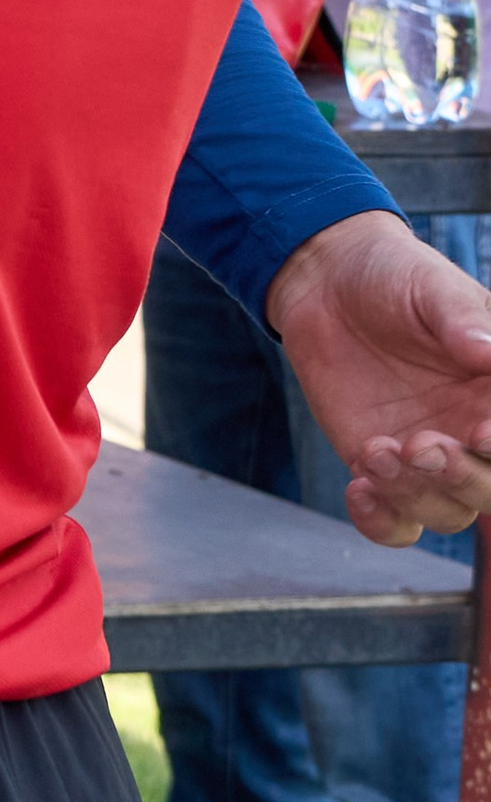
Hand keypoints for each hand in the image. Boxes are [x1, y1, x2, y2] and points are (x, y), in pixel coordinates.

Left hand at [266, 210, 490, 540]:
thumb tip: (488, 351)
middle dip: (463, 478)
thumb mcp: (430, 285)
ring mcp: (430, 457)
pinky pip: (395, 524)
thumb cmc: (393, 277)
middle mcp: (475, 432)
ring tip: (378, 452)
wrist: (327, 285)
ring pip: (447, 512)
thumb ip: (461, 319)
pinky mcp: (382, 469)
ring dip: (416, 495)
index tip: (481, 432)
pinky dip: (380, 522)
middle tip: (423, 445)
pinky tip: (358, 488)